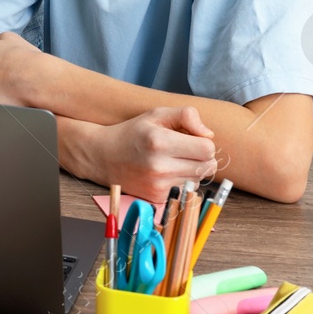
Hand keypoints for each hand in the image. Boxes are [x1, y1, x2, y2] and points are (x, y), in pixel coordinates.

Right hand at [90, 107, 216, 203]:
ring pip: (199, 180)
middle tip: (185, 150)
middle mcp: (159, 166)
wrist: (103, 156)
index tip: (192, 139)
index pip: (208, 149)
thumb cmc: (134, 133)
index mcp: (160, 141)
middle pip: (208, 167)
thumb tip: (209, 134)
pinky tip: (166, 173)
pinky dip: (181, 182)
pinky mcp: (157, 198)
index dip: (204, 142)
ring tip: (172, 161)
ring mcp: (158, 185)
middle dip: (202, 157)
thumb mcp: (156, 115)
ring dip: (193, 171)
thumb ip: (186, 115)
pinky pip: (186, 191)